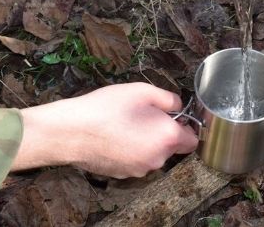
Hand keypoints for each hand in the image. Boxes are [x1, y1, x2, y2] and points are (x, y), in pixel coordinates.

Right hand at [12, 83, 196, 178]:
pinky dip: (130, 151)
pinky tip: (115, 137)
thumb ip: (169, 98)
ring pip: (152, 155)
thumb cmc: (106, 109)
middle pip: (171, 148)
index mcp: (168, 138)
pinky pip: (134, 161)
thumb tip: (177, 105)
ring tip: (126, 124)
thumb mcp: (143, 90)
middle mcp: (157, 159)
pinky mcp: (122, 174)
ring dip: (146, 142)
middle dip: (163, 133)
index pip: (193, 140)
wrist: (70, 132)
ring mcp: (139, 170)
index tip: (174, 117)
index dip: (186, 127)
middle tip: (144, 116)